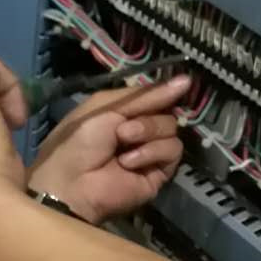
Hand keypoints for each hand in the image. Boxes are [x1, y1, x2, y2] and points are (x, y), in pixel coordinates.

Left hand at [29, 75, 190, 223]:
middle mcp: (141, 130)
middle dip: (147, 119)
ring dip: (148, 133)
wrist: (73, 181)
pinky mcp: (159, 173)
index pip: (156, 96)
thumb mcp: (106, 105)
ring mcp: (151, 152)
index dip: (165, 91)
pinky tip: (129, 163)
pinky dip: (152, 153)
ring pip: (172, 130)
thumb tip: (187, 79)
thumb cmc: (80, 139)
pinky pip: (172, 152)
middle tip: (122, 132)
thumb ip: (145, 94)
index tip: (182, 83)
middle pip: (167, 113)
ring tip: (123, 144)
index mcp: (125, 111)